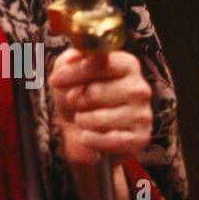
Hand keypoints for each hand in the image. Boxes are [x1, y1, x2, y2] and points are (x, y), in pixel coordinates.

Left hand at [49, 49, 153, 167]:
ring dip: (82, 120)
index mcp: (126, 65)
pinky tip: (90, 135)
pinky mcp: (140, 138)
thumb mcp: (69, 71)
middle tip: (73, 102)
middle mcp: (140, 88)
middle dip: (76, 99)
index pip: (102, 63)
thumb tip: (74, 58)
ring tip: (84, 118)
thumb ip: (71, 59)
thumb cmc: (78, 96)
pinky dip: (91, 139)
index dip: (76, 72)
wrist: (83, 132)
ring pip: (99, 119)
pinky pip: (107, 140)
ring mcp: (143, 115)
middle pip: (96, 92)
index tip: (55, 80)